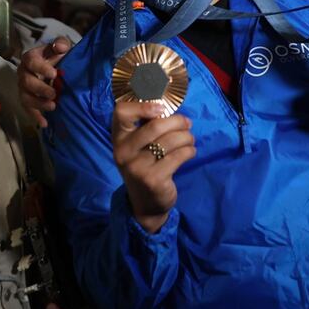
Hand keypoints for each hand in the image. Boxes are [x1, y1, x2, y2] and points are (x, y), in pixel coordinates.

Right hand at [18, 37, 73, 127]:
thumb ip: (61, 43)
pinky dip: (35, 116)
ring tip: (53, 107)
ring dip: (37, 104)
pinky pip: (28, 109)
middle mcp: (23, 72)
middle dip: (40, 89)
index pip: (31, 61)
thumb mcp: (62, 47)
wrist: (59, 67)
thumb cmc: (59, 56)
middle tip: (54, 94)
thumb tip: (60, 47)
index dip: (41, 68)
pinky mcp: (27, 99)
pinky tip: (44, 123)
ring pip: (25, 97)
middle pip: (26, 81)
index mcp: (31, 57)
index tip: (54, 74)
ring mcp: (23, 87)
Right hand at [112, 101, 195, 232]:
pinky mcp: (153, 179)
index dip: (143, 105)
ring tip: (190, 139)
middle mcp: (123, 152)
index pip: (121, 112)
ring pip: (170, 141)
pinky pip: (178, 156)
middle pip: (155, 125)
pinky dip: (189, 150)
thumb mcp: (138, 147)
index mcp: (118, 139)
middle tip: (187, 124)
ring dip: (186, 137)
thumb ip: (146, 127)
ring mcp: (137, 167)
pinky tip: (190, 152)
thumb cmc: (145, 165)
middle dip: (177, 121)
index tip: (161, 109)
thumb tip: (169, 107)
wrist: (146, 203)